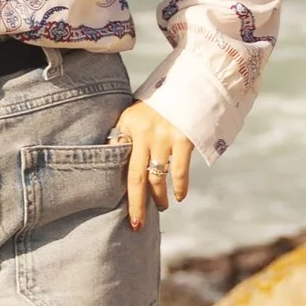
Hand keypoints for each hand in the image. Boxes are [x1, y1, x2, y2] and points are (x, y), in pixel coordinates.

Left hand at [114, 103, 194, 229]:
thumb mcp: (137, 111)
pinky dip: (180, 187)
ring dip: (158, 197)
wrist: (192, 81)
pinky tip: (179, 196)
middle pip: (134, 178)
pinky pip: (179, 172)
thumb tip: (114, 157)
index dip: (115, 184)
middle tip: (136, 224)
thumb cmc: (161, 100)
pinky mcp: (184, 139)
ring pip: (157, 178)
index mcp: (127, 123)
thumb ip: (127, 133)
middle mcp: (143, 131)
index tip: (113, 203)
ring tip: (161, 207)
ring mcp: (164, 136)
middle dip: (135, 205)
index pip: (117, 160)